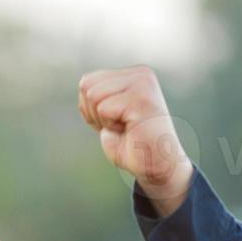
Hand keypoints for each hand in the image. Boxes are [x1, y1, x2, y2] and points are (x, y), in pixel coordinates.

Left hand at [78, 65, 193, 216]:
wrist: (158, 166)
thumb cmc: (132, 145)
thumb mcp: (109, 115)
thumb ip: (97, 96)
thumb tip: (83, 82)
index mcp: (133, 74)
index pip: (87, 82)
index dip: (91, 109)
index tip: (114, 121)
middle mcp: (141, 73)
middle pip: (87, 86)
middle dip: (94, 114)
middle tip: (119, 127)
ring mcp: (143, 84)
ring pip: (93, 95)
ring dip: (102, 120)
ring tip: (126, 128)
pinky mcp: (141, 99)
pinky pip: (103, 109)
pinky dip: (111, 126)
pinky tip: (131, 130)